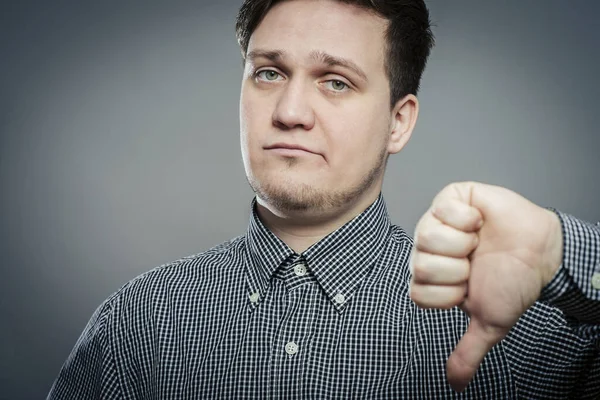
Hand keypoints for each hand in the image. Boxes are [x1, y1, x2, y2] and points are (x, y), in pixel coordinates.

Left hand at [409, 181, 562, 391]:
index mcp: (430, 277)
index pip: (418, 291)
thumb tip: (455, 384)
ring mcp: (436, 221)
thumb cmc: (512, 282)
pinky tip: (479, 222)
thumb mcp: (489, 321)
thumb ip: (468, 351)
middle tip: (475, 263)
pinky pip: (444, 209)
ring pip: (427, 237)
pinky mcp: (450, 198)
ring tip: (478, 242)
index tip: (469, 286)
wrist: (541, 252)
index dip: (450, 293)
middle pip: (420, 265)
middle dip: (458, 269)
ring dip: (463, 244)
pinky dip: (469, 218)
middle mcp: (426, 249)